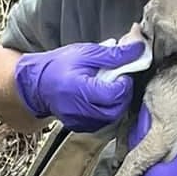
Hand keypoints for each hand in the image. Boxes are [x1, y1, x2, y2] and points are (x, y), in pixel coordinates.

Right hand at [13, 40, 145, 131]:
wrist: (36, 84)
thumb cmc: (59, 65)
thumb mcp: (87, 53)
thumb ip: (114, 54)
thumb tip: (139, 49)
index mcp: (80, 89)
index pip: (116, 93)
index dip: (124, 83)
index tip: (121, 73)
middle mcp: (79, 110)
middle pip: (116, 109)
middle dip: (122, 95)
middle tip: (117, 81)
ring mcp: (78, 121)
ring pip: (110, 118)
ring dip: (115, 103)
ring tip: (107, 89)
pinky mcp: (78, 126)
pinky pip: (101, 122)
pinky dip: (105, 111)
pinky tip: (98, 99)